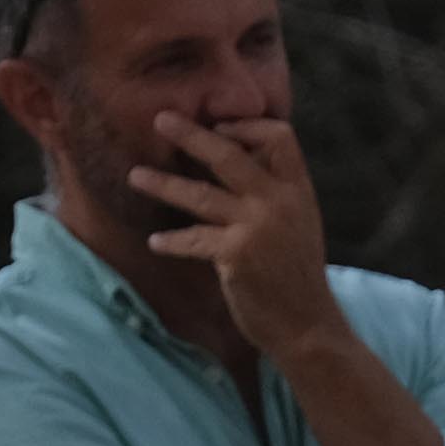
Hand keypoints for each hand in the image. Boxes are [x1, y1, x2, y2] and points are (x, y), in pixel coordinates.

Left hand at [125, 112, 343, 362]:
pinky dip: (171, 241)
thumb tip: (233, 159)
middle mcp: (281, 203)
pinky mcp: (235, 255)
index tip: (220, 128)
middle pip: (230, 154)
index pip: (279, 136)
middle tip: (161, 119)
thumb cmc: (297, 275)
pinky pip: (191, 239)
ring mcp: (258, 228)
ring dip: (162, 184)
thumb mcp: (299, 224)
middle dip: (191, 135)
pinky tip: (157, 242)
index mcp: (299, 191)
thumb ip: (273, 193)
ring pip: (199, 194)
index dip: (246, 126)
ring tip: (134, 176)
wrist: (309, 326)